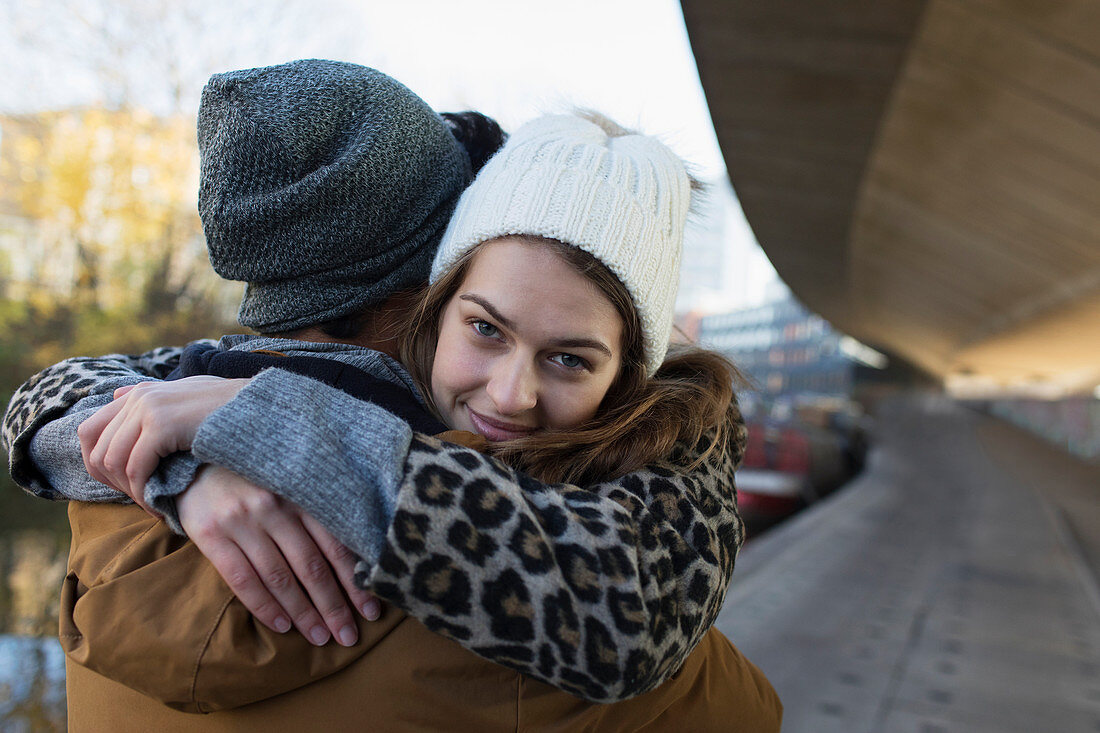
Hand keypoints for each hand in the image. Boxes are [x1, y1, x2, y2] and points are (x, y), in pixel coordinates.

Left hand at [78, 376, 248, 509]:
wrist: (260, 409)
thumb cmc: (231, 410)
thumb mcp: (188, 396)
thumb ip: (154, 397)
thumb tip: (117, 395)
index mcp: (140, 392)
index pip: (90, 432)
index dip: (99, 466)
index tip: (126, 487)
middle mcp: (138, 397)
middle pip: (97, 450)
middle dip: (113, 484)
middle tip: (139, 501)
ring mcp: (149, 408)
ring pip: (112, 462)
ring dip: (129, 492)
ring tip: (150, 506)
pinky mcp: (162, 425)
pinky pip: (135, 468)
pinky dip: (142, 493)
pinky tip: (158, 505)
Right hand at [178, 465, 381, 646]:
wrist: (193, 464)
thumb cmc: (253, 482)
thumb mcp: (288, 489)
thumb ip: (314, 518)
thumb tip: (356, 561)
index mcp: (300, 495)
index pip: (336, 546)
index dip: (355, 582)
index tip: (371, 610)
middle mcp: (274, 507)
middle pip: (312, 567)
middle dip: (333, 606)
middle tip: (348, 636)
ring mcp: (242, 521)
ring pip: (280, 578)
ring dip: (303, 613)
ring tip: (320, 637)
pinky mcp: (212, 535)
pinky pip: (242, 580)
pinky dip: (264, 607)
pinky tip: (282, 626)